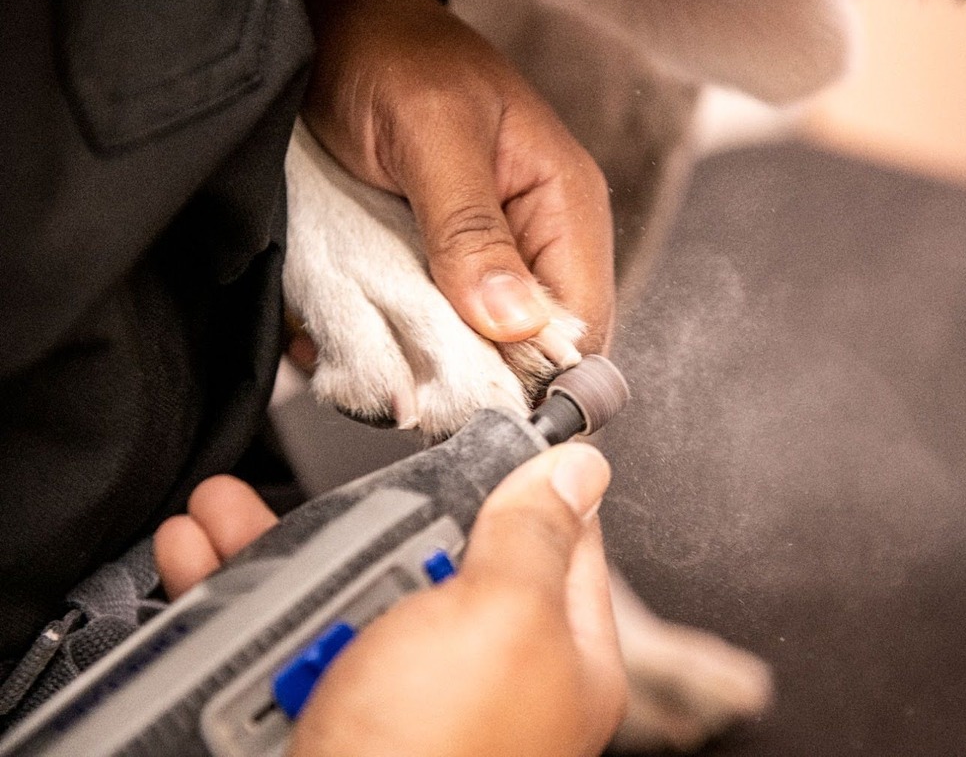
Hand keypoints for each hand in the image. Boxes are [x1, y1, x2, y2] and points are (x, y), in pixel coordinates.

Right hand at [153, 444, 625, 755]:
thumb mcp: (502, 619)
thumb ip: (535, 537)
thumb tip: (580, 468)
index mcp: (553, 653)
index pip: (557, 540)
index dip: (521, 481)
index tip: (477, 432)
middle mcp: (477, 673)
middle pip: (435, 557)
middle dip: (377, 518)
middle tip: (338, 498)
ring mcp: (395, 696)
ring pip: (347, 591)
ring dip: (284, 547)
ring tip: (227, 514)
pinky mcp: (320, 713)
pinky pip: (281, 637)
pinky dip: (236, 597)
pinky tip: (204, 558)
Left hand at [299, 0, 614, 355]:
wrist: (335, 21)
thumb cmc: (392, 55)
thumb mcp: (431, 134)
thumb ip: (471, 227)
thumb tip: (514, 324)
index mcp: (563, 206)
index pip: (581, 327)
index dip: (531, 376)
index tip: (463, 400)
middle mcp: (534, 242)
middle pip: (527, 352)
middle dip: (466, 375)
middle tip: (401, 385)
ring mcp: (485, 259)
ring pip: (474, 350)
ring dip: (420, 364)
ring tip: (366, 360)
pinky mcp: (439, 266)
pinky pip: (430, 328)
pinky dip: (388, 344)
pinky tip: (347, 340)